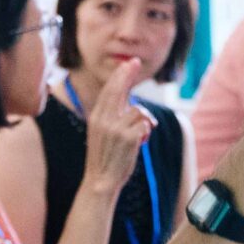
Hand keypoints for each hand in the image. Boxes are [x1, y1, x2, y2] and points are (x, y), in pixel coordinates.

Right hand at [80, 59, 155, 193]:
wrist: (100, 181)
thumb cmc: (105, 158)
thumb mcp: (102, 133)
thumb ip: (112, 117)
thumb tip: (130, 103)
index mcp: (96, 118)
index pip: (109, 90)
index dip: (120, 75)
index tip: (128, 64)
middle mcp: (104, 120)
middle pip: (119, 90)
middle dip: (128, 74)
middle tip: (136, 62)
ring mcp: (115, 128)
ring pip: (138, 110)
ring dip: (145, 120)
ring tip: (142, 134)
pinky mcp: (128, 138)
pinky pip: (145, 124)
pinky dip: (147, 131)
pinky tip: (142, 141)